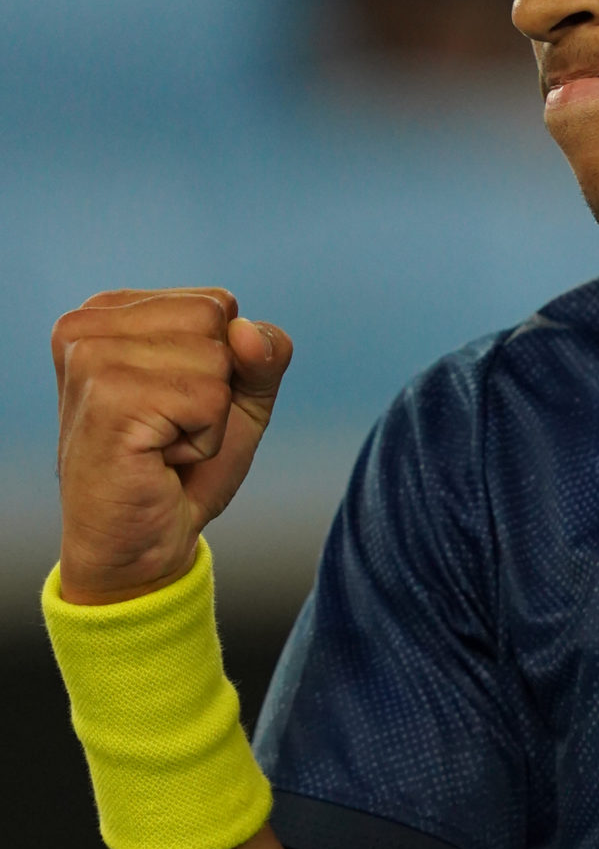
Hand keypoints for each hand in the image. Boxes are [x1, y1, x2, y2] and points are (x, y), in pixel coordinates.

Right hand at [53, 288, 292, 603]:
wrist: (143, 546)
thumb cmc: (181, 471)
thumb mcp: (238, 397)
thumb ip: (262, 352)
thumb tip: (246, 332)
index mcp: (109, 313)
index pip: (217, 303)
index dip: (222, 365)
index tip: (175, 406)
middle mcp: (87, 327)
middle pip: (217, 321)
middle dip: (216, 387)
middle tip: (169, 429)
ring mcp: (91, 359)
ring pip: (217, 359)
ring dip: (209, 418)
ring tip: (162, 445)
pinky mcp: (108, 397)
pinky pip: (209, 399)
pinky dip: (203, 442)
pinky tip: (160, 460)